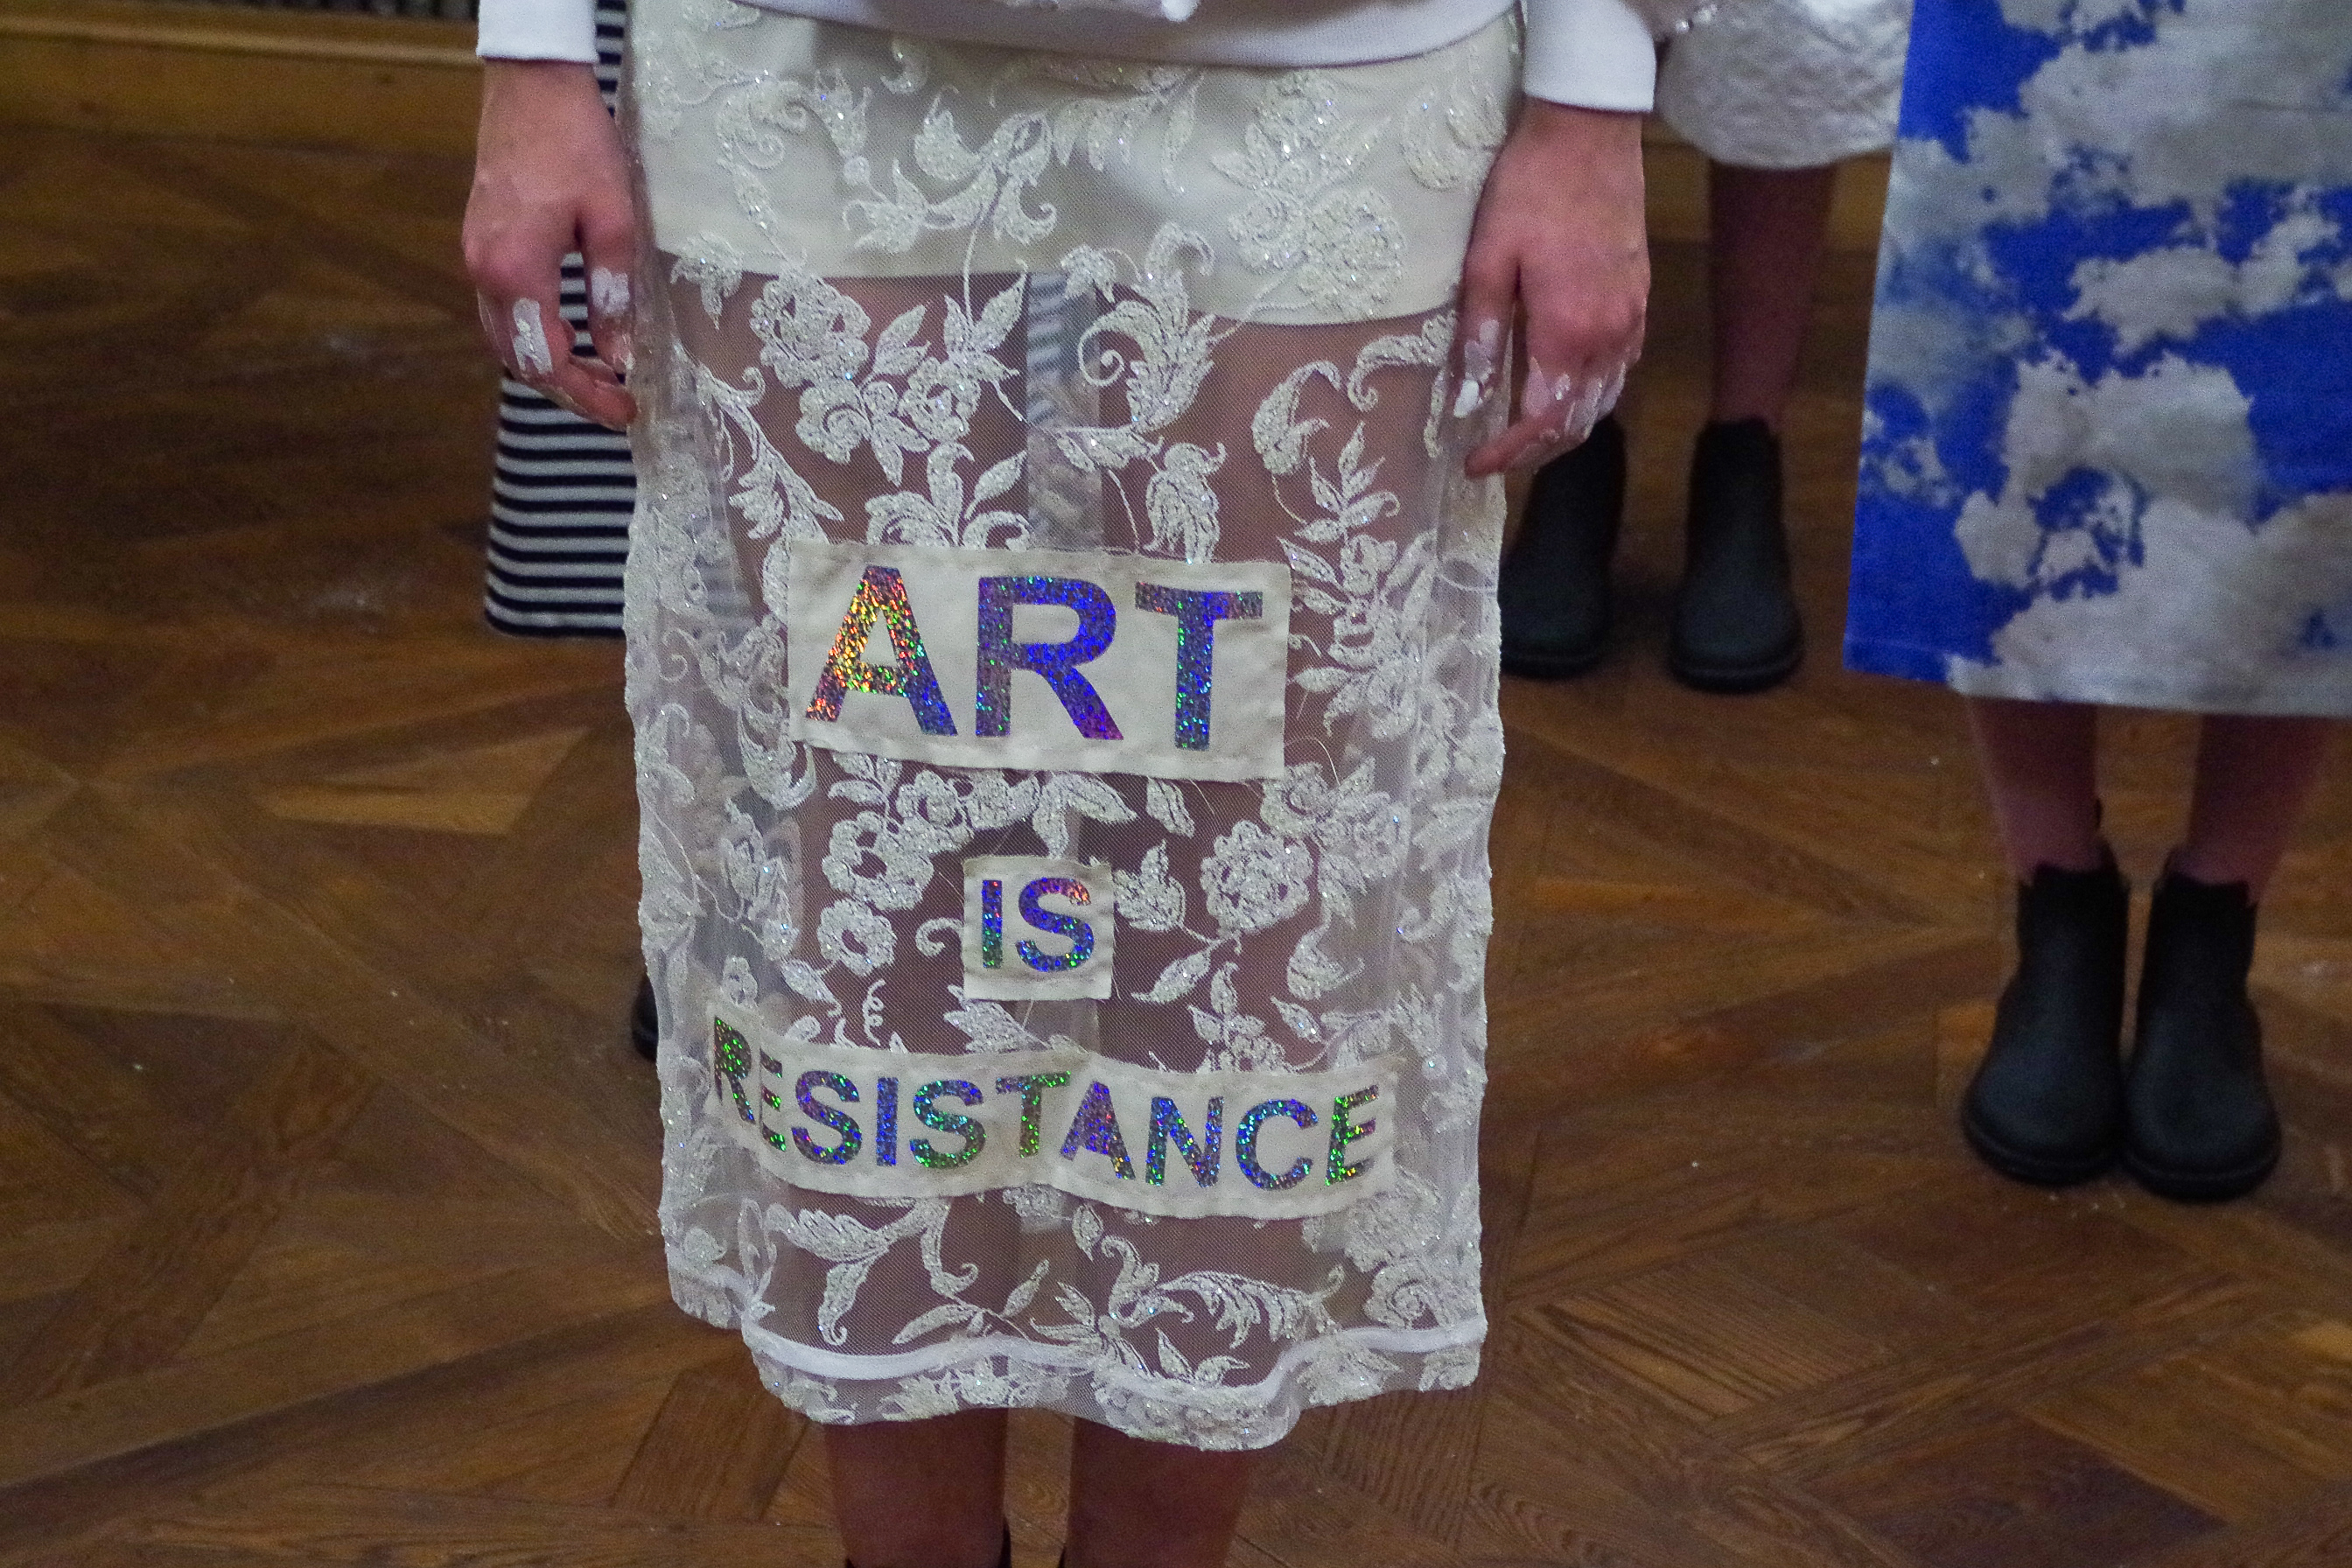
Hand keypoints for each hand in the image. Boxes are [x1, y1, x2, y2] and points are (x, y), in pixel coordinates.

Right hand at [464, 60, 638, 428]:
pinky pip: (500, 310)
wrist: (531, 86)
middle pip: (520, 359)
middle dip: (569, 389)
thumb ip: (614, 295)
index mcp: (516, 272)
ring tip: (600, 376)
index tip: (626, 410)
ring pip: (505, 338)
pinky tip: (570, 332)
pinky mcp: (481, 243)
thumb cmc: (577, 145)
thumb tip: (622, 356)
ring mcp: (476, 257)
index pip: (547, 360)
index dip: (587, 394)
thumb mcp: (614, 221)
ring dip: (549, 364)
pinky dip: (533, 334)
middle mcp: (484, 271)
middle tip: (617, 403)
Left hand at [1454, 100, 1647, 477]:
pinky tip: (1564, 386)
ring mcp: (1632, 318)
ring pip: (1605, 400)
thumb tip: (1466, 402)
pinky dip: (1592, 394)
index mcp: (1567, 332)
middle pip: (1579, 421)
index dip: (1509, 452)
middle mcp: (1609, 336)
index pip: (1543, 421)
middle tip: (1494, 453)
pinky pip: (1621, 369)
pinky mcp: (1641, 299)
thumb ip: (1479, 336)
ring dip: (1566, 426)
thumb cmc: (1529, 190)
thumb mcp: (1486, 261)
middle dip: (1536, 449)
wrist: (1589, 133)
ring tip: (1524, 430)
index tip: (1476, 465)